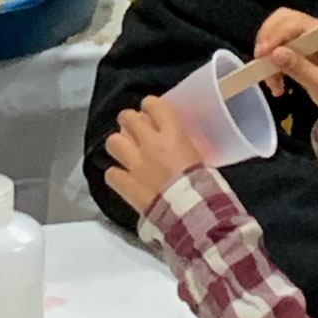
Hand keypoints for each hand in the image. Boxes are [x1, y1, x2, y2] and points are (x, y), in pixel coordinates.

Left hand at [105, 95, 204, 215]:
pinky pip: (111, 173)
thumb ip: (184, 144)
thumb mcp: (199, 156)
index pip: (153, 104)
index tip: (151, 111)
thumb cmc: (205, 186)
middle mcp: (150, 144)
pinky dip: (116, 175)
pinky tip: (123, 178)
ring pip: (113, 141)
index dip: (149, 106)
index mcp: (172, 133)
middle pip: (127, 117)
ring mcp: (136, 164)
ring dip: (119, 145)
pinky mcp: (127, 185)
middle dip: (129, 122)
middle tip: (135, 130)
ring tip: (126, 152)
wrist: (194, 213)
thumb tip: (179, 143)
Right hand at [254, 7, 317, 122]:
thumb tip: (274, 53)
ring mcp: (310, 40)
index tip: (262, 55)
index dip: (275, 35)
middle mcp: (317, 31)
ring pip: (279, 35)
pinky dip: (274, 64)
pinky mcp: (304, 52)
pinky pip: (282, 49)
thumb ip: (299, 68)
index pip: (295, 22)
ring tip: (272, 83)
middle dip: (268, 41)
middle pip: (283, 21)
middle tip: (259, 63)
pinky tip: (277, 84)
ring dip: (269, 56)